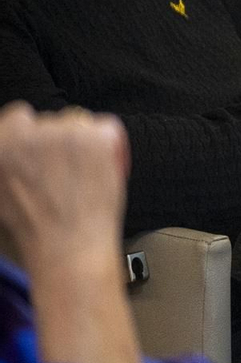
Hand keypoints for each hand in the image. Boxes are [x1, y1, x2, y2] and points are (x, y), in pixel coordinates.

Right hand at [0, 104, 128, 271]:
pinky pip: (106, 127)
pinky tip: (103, 166)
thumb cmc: (36, 228)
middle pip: (51, 120)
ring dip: (83, 139)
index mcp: (0, 145)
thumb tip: (14, 156)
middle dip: (60, 139)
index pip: (18, 116)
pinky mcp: (93, 138)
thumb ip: (6, 165)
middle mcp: (27, 134)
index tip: (44, 147)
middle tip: (67, 168)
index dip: (33, 132)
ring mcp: (62, 133)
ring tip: (84, 173)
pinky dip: (108, 143)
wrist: (67, 246)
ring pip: (78, 122)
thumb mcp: (1, 192)